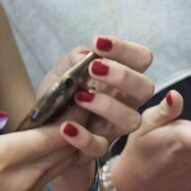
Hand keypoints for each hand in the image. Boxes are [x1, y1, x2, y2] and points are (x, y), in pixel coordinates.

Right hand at [0, 104, 77, 190]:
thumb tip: (0, 112)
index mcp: (5, 158)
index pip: (55, 134)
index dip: (72, 116)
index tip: (79, 99)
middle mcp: (24, 178)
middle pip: (66, 150)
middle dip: (77, 129)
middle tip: (82, 108)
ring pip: (60, 166)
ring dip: (69, 146)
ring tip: (70, 125)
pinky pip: (47, 179)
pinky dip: (55, 162)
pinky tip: (47, 151)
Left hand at [40, 36, 154, 190]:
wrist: (44, 129)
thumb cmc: (61, 97)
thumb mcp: (60, 74)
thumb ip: (72, 61)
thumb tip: (85, 54)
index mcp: (122, 78)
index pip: (142, 59)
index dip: (126, 50)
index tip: (99, 43)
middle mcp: (127, 101)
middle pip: (146, 88)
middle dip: (123, 76)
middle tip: (94, 68)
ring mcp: (115, 127)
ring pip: (131, 120)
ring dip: (107, 106)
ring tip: (80, 96)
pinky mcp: (99, 147)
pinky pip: (99, 146)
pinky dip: (83, 137)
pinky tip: (66, 127)